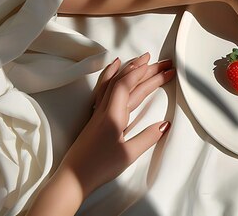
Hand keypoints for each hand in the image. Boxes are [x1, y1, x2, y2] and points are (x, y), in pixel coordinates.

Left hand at [65, 53, 173, 195]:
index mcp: (113, 115)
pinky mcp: (97, 118)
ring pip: (116, 84)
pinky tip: (114, 71)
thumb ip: (148, 137)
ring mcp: (99, 112)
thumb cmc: (98, 167)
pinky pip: (105, 90)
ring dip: (130, 70)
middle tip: (164, 64)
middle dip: (145, 70)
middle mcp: (105, 109)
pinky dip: (111, 77)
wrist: (72, 178)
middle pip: (125, 81)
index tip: (157, 64)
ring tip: (142, 60)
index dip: (142, 72)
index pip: (126, 85)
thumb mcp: (128, 154)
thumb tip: (165, 124)